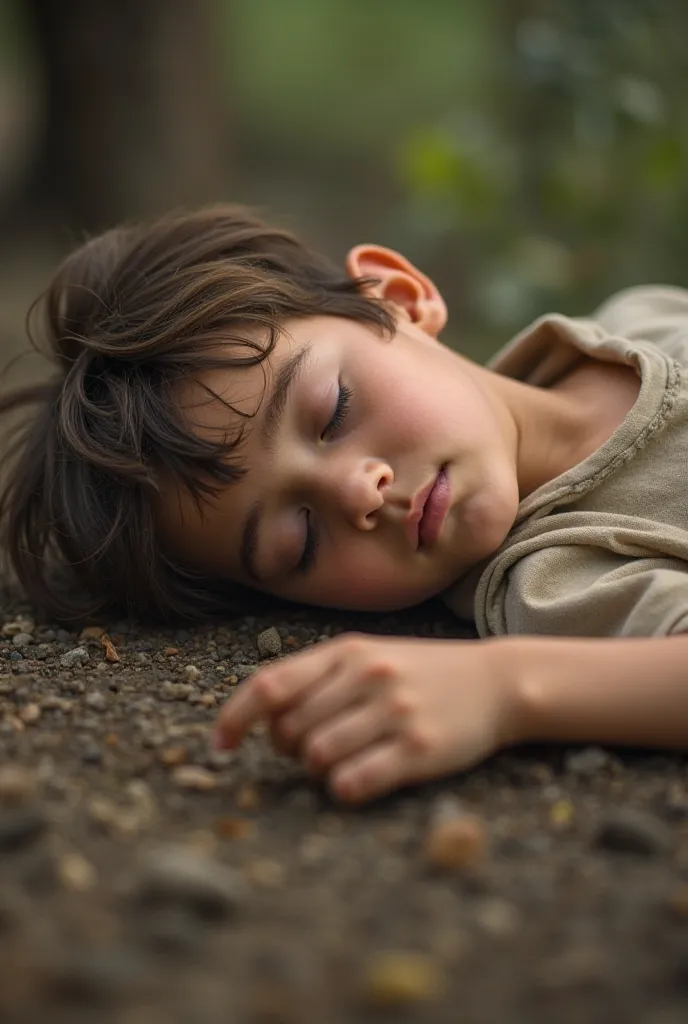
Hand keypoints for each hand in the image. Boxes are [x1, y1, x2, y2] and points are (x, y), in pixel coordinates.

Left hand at [213, 633, 521, 803]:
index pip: (271, 685)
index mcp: (347, 651)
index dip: (235, 717)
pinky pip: (353, 782)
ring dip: (319, 771)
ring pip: (317, 758)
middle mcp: (367, 676)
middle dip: (291, 750)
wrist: (498, 682)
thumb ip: (316, 679)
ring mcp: (394, 712)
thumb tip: (263, 722)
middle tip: (315, 749)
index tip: (220, 745)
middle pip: (290, 730)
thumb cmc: (421, 673)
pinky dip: (343, 788)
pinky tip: (358, 780)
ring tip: (345, 761)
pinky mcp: (418, 749)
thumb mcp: (368, 657)